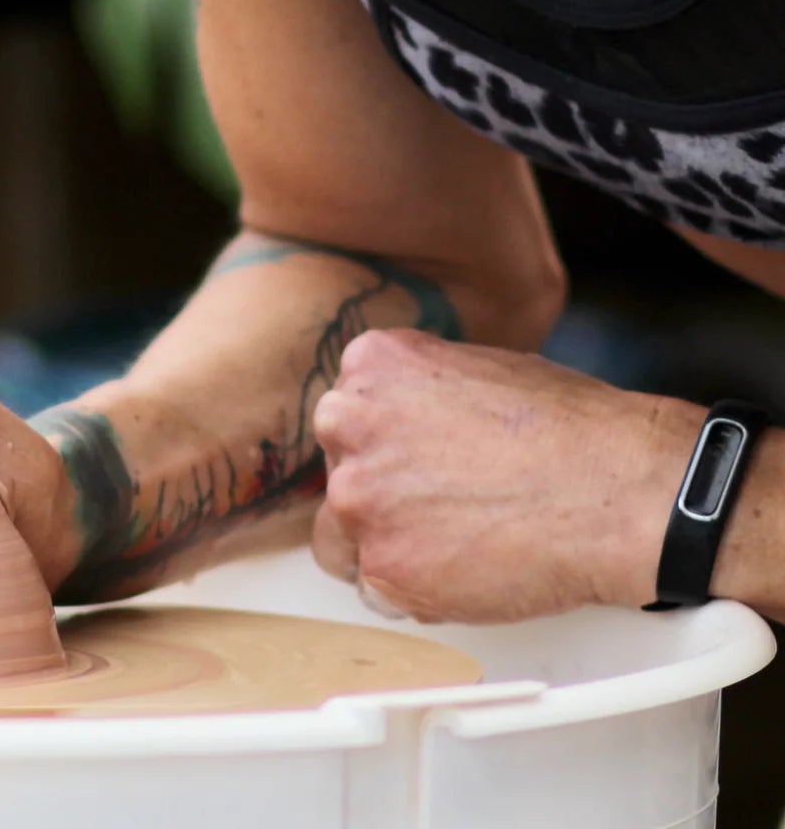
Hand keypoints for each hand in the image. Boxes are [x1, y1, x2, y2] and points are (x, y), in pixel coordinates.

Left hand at [310, 329, 698, 622]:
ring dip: (389, 547)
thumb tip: (399, 417)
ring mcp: (358, 496)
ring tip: (458, 543)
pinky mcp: (382, 566)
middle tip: (444, 507)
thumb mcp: (475, 366)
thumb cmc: (569, 430)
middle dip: (382, 494)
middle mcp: (347, 422)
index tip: (422, 467)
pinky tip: (466, 571)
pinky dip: (415, 592)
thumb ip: (416, 390)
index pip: (348, 418)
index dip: (387, 450)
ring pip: (344, 537)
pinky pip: (377, 591)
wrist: (617, 492)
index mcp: (369, 364)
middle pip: (338, 471)